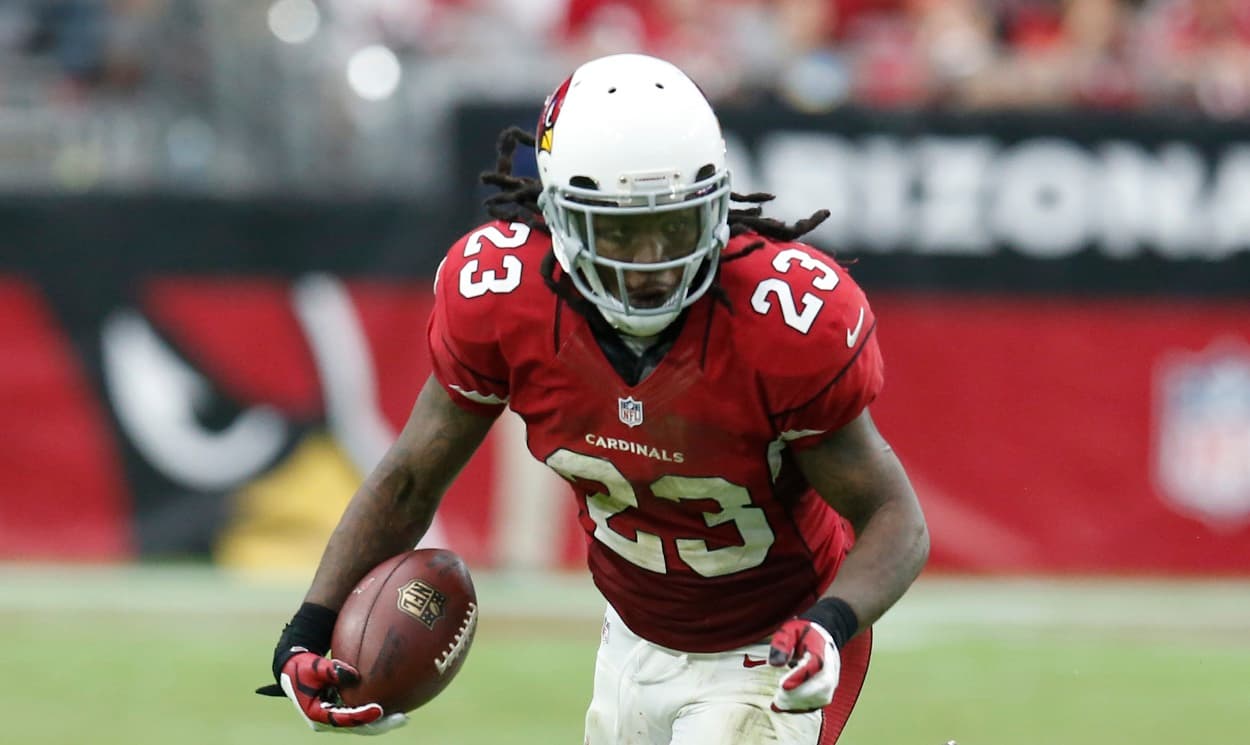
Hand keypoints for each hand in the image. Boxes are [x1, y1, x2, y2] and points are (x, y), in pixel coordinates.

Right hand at [256, 647, 408, 734]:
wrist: (291, 670)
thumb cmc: (301, 667)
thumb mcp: (312, 667)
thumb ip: (331, 670)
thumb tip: (354, 674)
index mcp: (317, 715)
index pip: (343, 720)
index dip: (362, 716)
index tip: (379, 709)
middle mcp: (327, 721)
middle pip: (357, 728)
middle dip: (380, 725)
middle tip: (402, 718)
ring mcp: (334, 718)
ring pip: (361, 725)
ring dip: (381, 722)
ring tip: (404, 716)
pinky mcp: (340, 711)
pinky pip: (360, 715)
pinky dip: (375, 712)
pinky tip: (395, 703)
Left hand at [767, 619, 840, 712]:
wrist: (820, 639)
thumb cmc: (801, 634)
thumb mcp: (788, 630)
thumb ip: (781, 643)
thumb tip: (775, 664)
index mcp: (821, 648)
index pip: (815, 665)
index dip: (799, 677)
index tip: (782, 685)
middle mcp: (831, 666)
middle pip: (820, 686)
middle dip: (798, 695)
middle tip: (776, 700)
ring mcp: (832, 681)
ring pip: (820, 698)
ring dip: (799, 703)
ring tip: (777, 704)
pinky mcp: (828, 691)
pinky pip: (818, 703)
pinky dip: (801, 707)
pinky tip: (784, 706)